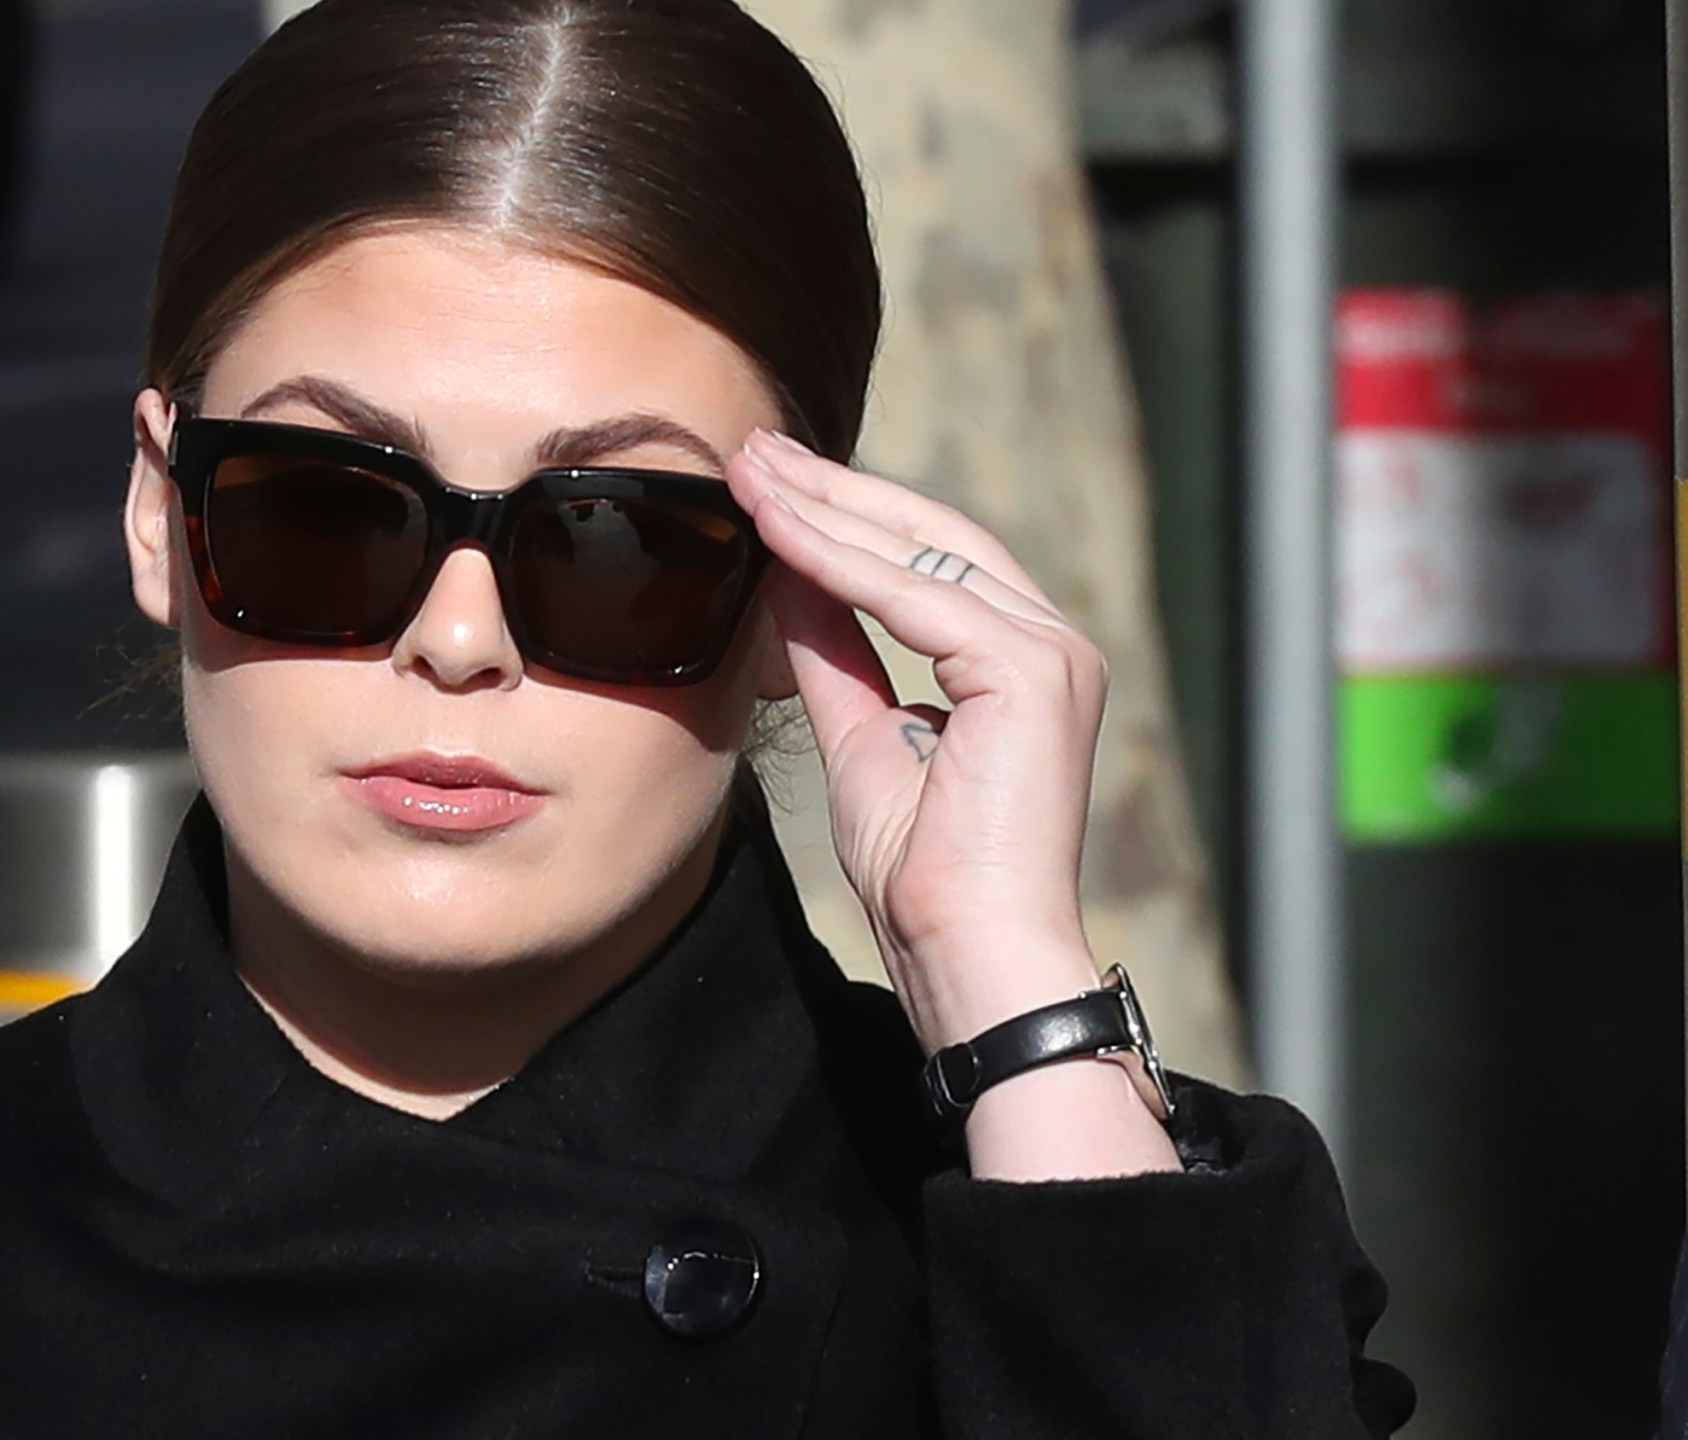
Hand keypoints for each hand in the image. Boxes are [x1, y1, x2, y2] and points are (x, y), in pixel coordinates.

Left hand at [729, 430, 1177, 1180]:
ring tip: (751, 471)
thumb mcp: (863, 741)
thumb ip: (836, 658)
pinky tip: (780, 529)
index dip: (843, 514)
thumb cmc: (926, 878)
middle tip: (749, 448)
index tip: (765, 482)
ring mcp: (1051, 653)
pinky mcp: (1033, 674)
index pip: (926, 559)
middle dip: (831, 489)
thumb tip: (788, 580)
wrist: (969, 956)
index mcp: (1019, 660)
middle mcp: (1050, 643)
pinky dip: (840, 561)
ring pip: (921, 552)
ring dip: (824, 509)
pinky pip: (917, 598)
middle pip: (929, 535)